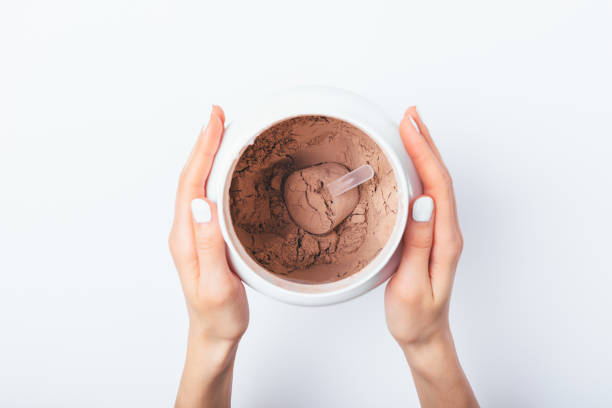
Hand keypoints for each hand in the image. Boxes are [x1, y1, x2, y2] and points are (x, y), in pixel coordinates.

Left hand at [169, 106, 247, 407]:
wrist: (213, 334)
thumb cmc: (219, 315)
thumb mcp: (219, 284)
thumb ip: (210, 244)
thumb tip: (203, 201)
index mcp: (186, 238)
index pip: (191, 183)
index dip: (202, 149)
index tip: (214, 121)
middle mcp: (185, 231)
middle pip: (191, 177)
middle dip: (203, 143)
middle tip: (218, 114)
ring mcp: (193, 233)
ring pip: (196, 184)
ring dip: (207, 154)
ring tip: (220, 131)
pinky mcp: (203, 237)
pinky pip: (205, 195)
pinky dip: (212, 173)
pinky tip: (222, 168)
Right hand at [385, 107, 477, 406]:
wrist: (424, 335)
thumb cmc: (415, 316)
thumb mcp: (412, 285)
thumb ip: (418, 244)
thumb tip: (423, 201)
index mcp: (445, 240)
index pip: (438, 186)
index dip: (424, 152)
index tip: (409, 126)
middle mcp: (447, 230)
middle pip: (440, 177)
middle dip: (426, 142)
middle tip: (410, 113)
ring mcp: (440, 231)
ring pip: (435, 183)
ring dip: (423, 152)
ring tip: (410, 126)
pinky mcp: (430, 234)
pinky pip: (427, 193)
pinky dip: (418, 170)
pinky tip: (407, 162)